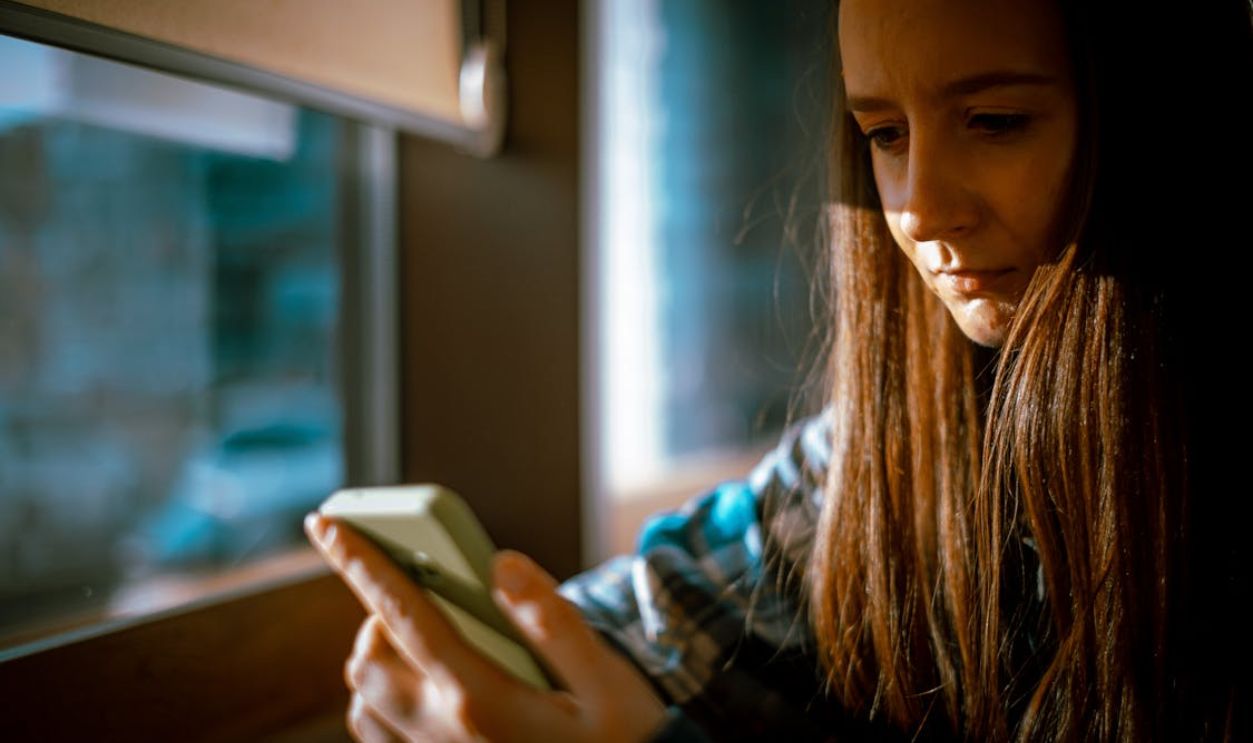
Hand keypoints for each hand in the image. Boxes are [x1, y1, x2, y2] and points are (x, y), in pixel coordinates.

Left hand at [304, 513, 667, 742]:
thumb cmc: (618, 739)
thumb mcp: (606, 680)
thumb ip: (554, 620)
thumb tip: (501, 564)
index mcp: (481, 697)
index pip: (404, 614)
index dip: (360, 562)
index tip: (327, 523)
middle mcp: (443, 731)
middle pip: (368, 657)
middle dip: (377, 613)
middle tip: (423, 592)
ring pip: (364, 697)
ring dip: (377, 656)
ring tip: (422, 635)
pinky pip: (376, 732)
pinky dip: (378, 697)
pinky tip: (418, 682)